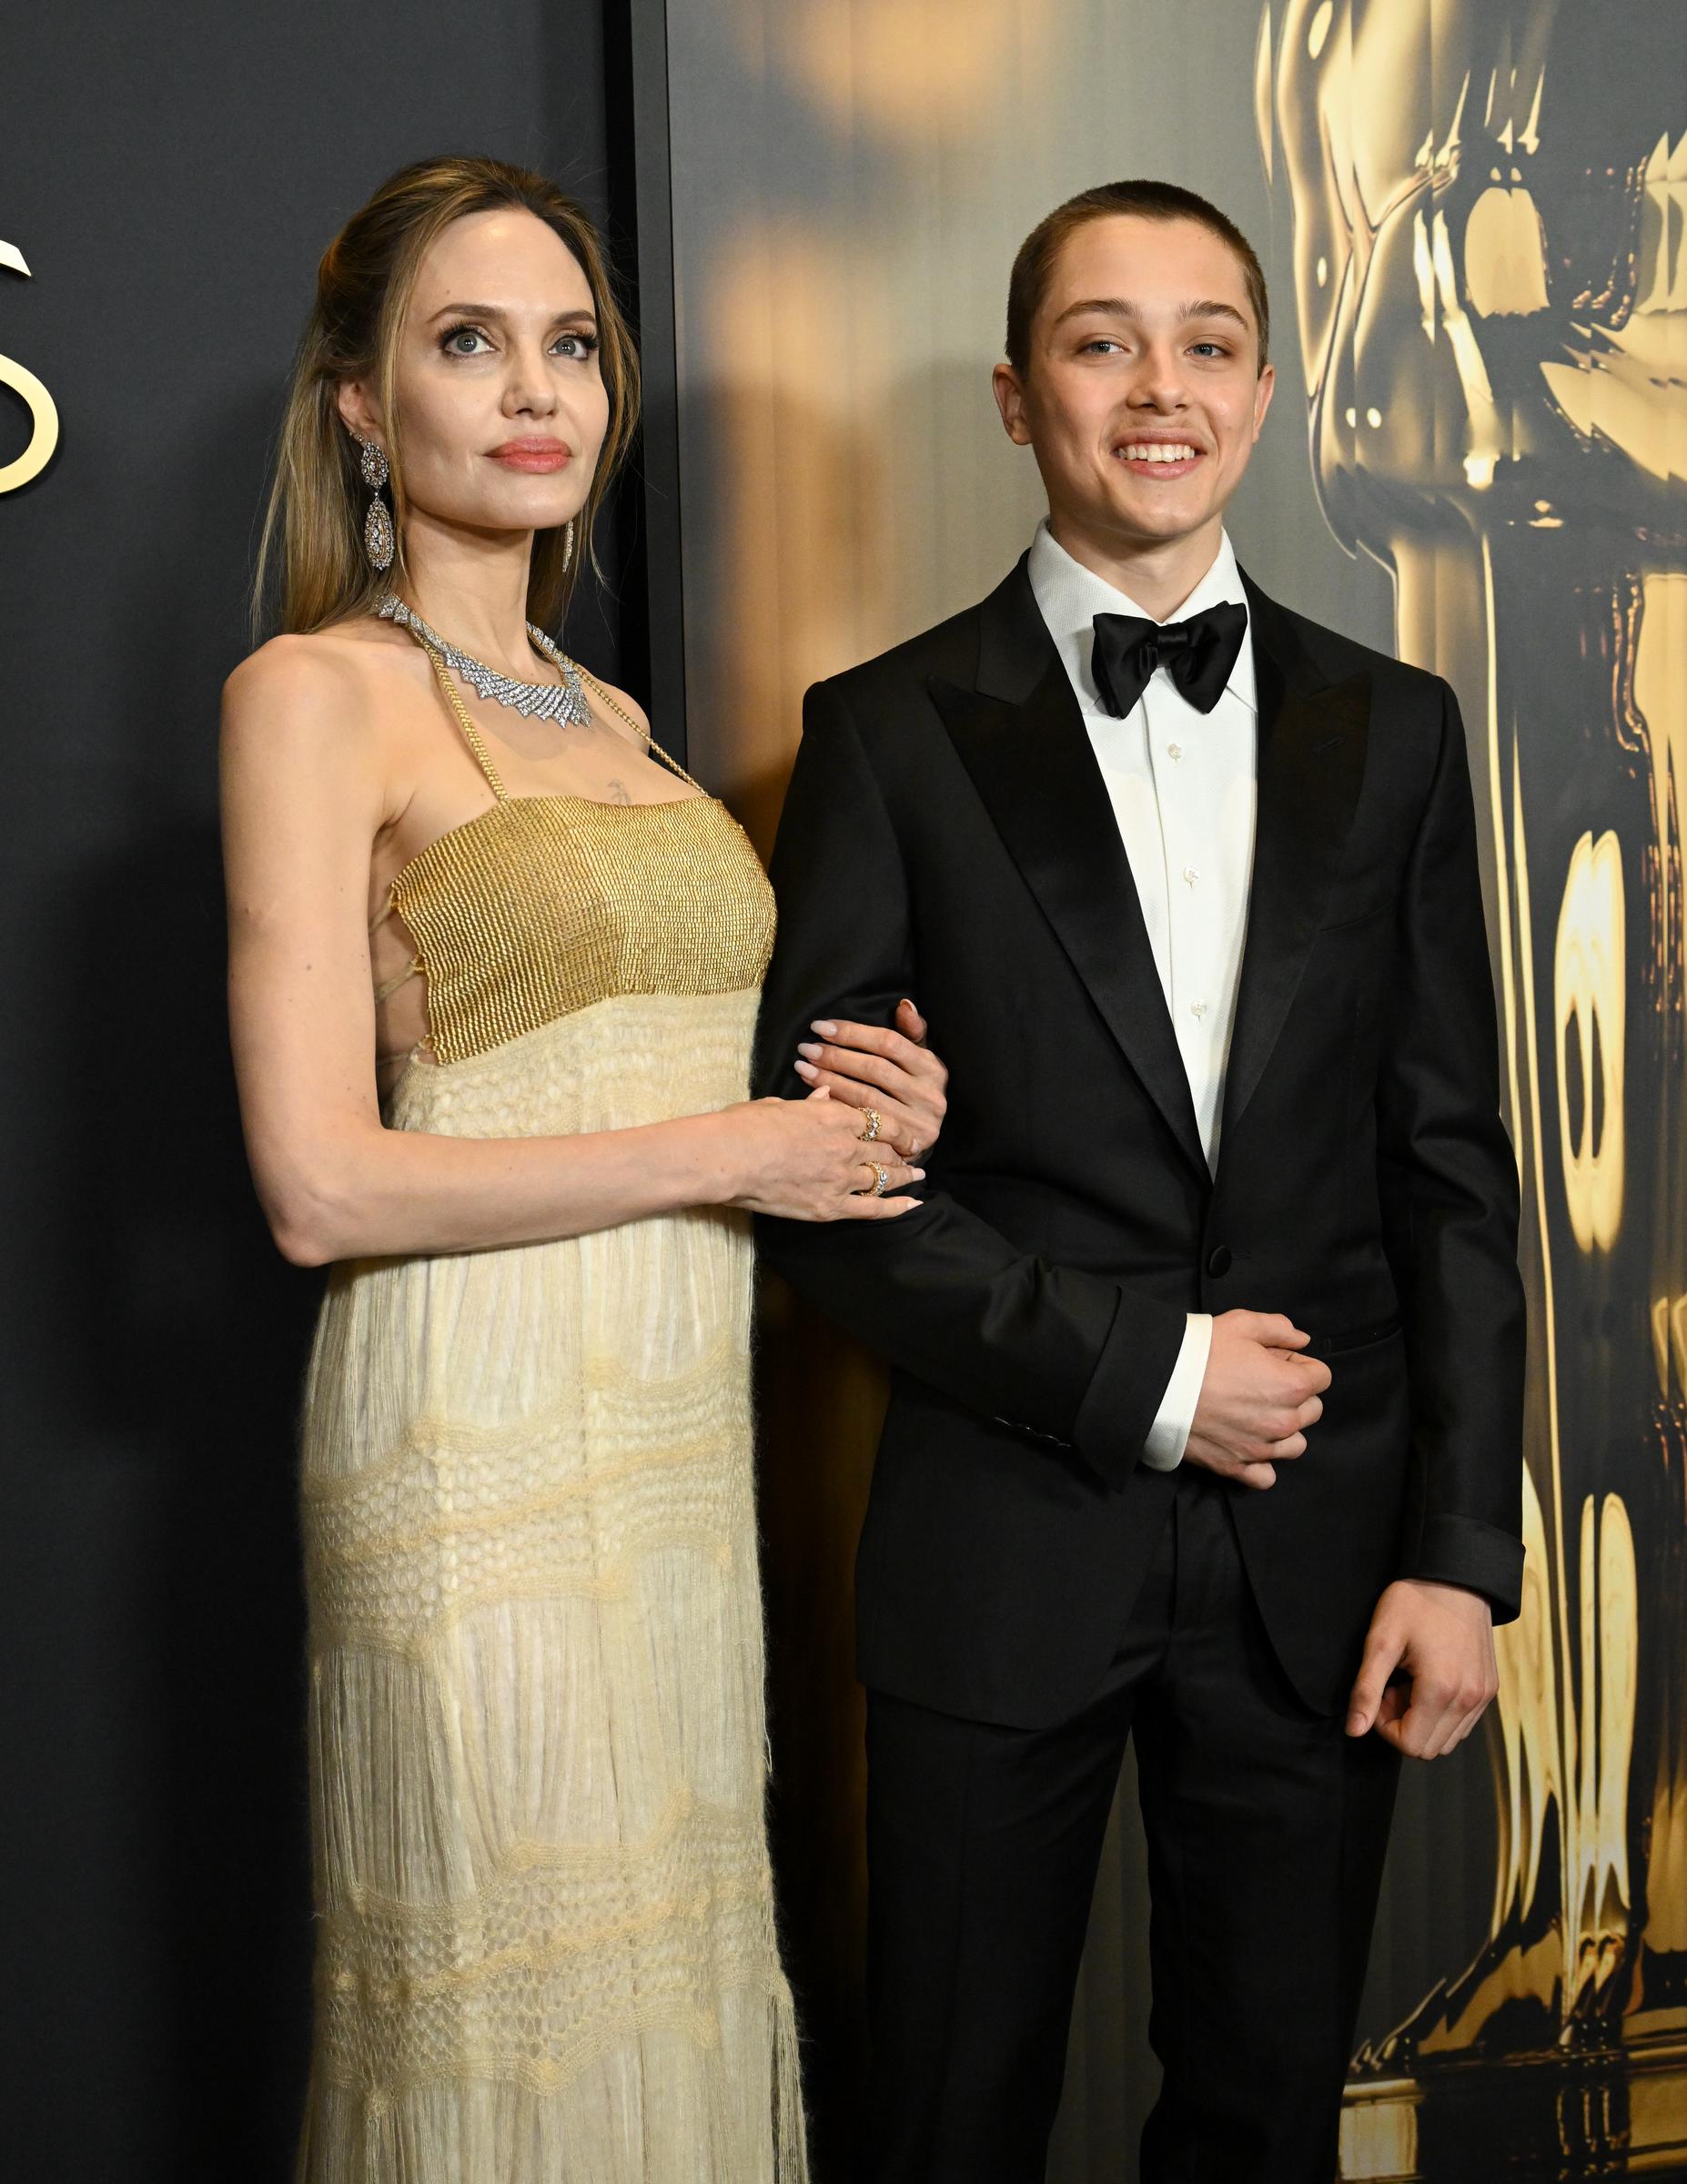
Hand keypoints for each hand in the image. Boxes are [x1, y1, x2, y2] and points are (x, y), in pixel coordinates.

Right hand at [718, 1087, 923, 1220]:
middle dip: (902, 1152)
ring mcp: (841, 1178)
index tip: (903, 1131)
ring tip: (916, 1177)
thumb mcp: (780, 1105)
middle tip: (914, 1155)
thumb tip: (825, 1092)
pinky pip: (873, 1208)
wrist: (728, 1158)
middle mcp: (846, 1146)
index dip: (896, 1128)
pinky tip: (912, 1205)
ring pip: (884, 1177)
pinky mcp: (829, 1206)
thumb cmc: (745, 1127)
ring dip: (903, 1176)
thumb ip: (811, 1103)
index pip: (879, 1121)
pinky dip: (896, 1207)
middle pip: (886, 1149)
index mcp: (835, 1115)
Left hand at [793, 998, 948, 1158]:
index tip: (821, 1026)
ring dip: (830, 1081)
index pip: (889, 1043)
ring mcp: (919, 1123)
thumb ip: (912, 1033)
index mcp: (933, 1068)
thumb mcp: (919, 1061)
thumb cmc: (914, 1092)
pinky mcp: (905, 1145)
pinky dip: (837, 1107)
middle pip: (875, 1069)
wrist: (922, 1139)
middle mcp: (930, 1095)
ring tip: (803, 1068)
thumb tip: (903, 1005)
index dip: (853, 1033)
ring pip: (866, 1097)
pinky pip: (863, 1122)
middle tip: (806, 1048)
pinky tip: (816, 1096)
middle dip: (836, 1057)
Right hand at [1182, 1310, 1330, 1490]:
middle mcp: (1284, 1422)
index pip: (1322, 1377)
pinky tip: (1246, 1442)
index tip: (1275, 1362)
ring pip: (1295, 1444)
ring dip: (1282, 1429)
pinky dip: (1261, 1462)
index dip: (1298, 1365)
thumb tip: (1301, 1340)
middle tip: (1259, 1383)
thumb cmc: (1200, 1351)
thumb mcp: (1242, 1323)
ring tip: (1253, 1414)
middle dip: (1294, 1395)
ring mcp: (1262, 1448)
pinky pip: (1267, 1476)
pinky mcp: (1238, 1467)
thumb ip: (1280, 1329)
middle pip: (1312, 1410)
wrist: (1158, 1384)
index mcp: (1291, 1386)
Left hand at [1345, 1579, 1498, 1757]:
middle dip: (1403, 1725)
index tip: (1381, 1692)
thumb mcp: (1381, 1640)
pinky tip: (1431, 1679)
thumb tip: (1354, 1730)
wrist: (1457, 1576)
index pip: (1409, 1745)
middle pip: (1429, 1748)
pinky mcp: (1490, 1689)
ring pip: (1447, 1740)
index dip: (1385, 1726)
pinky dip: (1442, 1714)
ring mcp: (1483, 1696)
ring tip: (1412, 1681)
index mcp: (1441, 1691)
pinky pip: (1463, 1723)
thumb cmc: (1414, 1602)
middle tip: (1394, 1685)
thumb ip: (1366, 1690)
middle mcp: (1469, 1700)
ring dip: (1423, 1721)